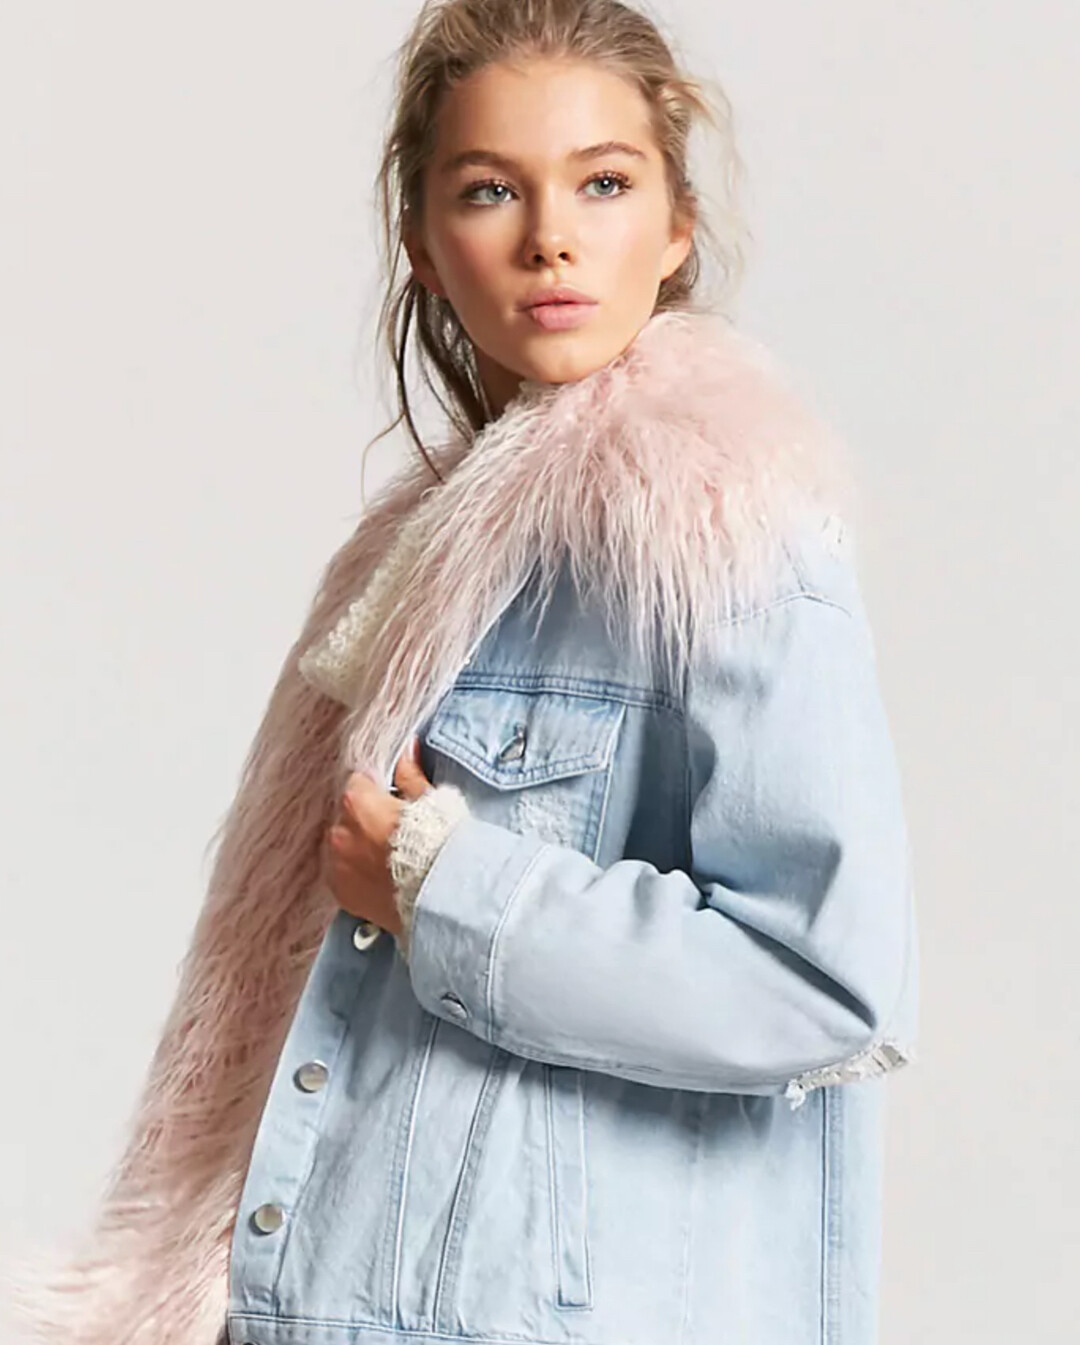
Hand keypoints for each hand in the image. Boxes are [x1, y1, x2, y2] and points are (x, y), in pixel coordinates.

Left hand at [320, 736, 432, 934]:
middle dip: (366, 819)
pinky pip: (342, 873)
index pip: (359, 783)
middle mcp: (339, 831)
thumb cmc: (439, 844)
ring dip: (358, 846)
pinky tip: (378, 875)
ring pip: (343, 845)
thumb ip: (410, 774)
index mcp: (358, 801)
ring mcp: (337, 864)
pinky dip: (355, 872)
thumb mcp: (431, 800)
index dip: (377, 792)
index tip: (392, 802)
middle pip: (347, 815)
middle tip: (393, 832)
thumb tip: (405, 747)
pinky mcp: (340, 892)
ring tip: (386, 858)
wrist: (443, 895)